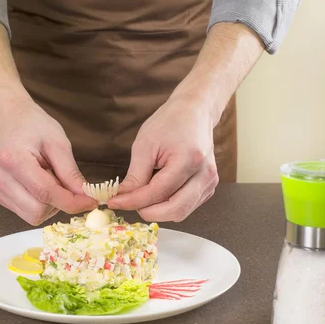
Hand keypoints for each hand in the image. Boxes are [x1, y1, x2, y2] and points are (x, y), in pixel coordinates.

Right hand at [0, 95, 96, 224]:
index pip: (46, 193)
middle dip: (59, 203)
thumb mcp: (58, 143)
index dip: (71, 202)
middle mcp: (0, 178)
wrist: (9, 119)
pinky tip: (40, 184)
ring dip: (50, 205)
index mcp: (13, 160)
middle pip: (37, 211)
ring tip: (50, 179)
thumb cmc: (33, 125)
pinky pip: (26, 212)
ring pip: (32, 216)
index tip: (90, 201)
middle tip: (65, 183)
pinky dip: (39, 204)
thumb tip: (85, 196)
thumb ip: (70, 172)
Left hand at [107, 96, 218, 221]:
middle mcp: (205, 174)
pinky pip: (186, 207)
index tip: (114, 202)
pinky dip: (168, 206)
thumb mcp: (145, 145)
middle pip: (175, 210)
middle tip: (128, 203)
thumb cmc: (169, 122)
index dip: (134, 201)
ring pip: (181, 212)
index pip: (159, 192)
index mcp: (189, 159)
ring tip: (140, 197)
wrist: (194, 112)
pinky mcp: (208, 187)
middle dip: (147, 211)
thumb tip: (123, 198)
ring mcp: (210, 182)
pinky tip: (156, 194)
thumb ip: (135, 175)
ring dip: (158, 211)